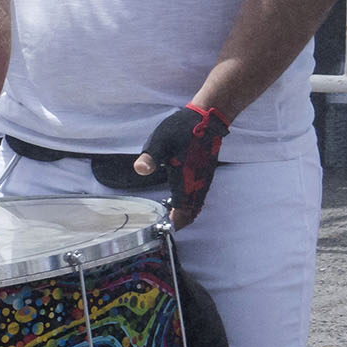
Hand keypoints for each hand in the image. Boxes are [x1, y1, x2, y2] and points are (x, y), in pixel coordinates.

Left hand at [135, 104, 229, 228]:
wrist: (207, 118)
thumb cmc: (182, 129)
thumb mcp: (160, 140)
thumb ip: (150, 157)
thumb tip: (140, 170)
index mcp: (186, 180)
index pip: (182, 212)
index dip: (173, 223)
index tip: (161, 228)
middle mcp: (197, 184)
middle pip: (191, 213)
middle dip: (178, 221)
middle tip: (161, 224)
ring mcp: (203, 180)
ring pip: (195, 205)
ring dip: (183, 213)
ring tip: (166, 215)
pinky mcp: (204, 174)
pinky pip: (198, 197)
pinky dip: (188, 203)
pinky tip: (176, 199)